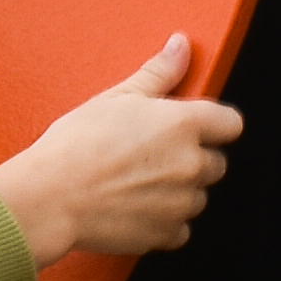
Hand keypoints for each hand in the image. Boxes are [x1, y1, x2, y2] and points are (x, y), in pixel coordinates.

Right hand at [0, 33, 243, 269]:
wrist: (49, 197)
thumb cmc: (76, 146)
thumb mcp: (117, 97)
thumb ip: (159, 72)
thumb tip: (180, 46)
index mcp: (183, 124)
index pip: (231, 123)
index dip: (213, 124)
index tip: (193, 127)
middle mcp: (191, 164)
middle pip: (216, 162)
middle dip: (192, 158)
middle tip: (152, 155)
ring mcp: (181, 202)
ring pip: (198, 196)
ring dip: (178, 191)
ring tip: (137, 182)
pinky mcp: (166, 233)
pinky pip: (180, 228)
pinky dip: (164, 221)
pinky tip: (134, 206)